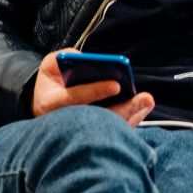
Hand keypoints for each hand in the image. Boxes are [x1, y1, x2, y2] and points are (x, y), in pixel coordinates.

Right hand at [30, 51, 154, 125]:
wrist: (45, 102)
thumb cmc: (51, 80)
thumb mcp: (51, 64)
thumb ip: (65, 57)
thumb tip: (86, 58)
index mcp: (50, 103)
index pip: (74, 98)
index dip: (95, 91)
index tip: (116, 85)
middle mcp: (64, 122)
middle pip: (97, 119)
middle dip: (123, 108)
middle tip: (145, 98)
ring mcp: (78, 131)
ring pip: (108, 127)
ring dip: (131, 115)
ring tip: (147, 101)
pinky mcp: (91, 135)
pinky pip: (113, 130)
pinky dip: (130, 119)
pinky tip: (144, 107)